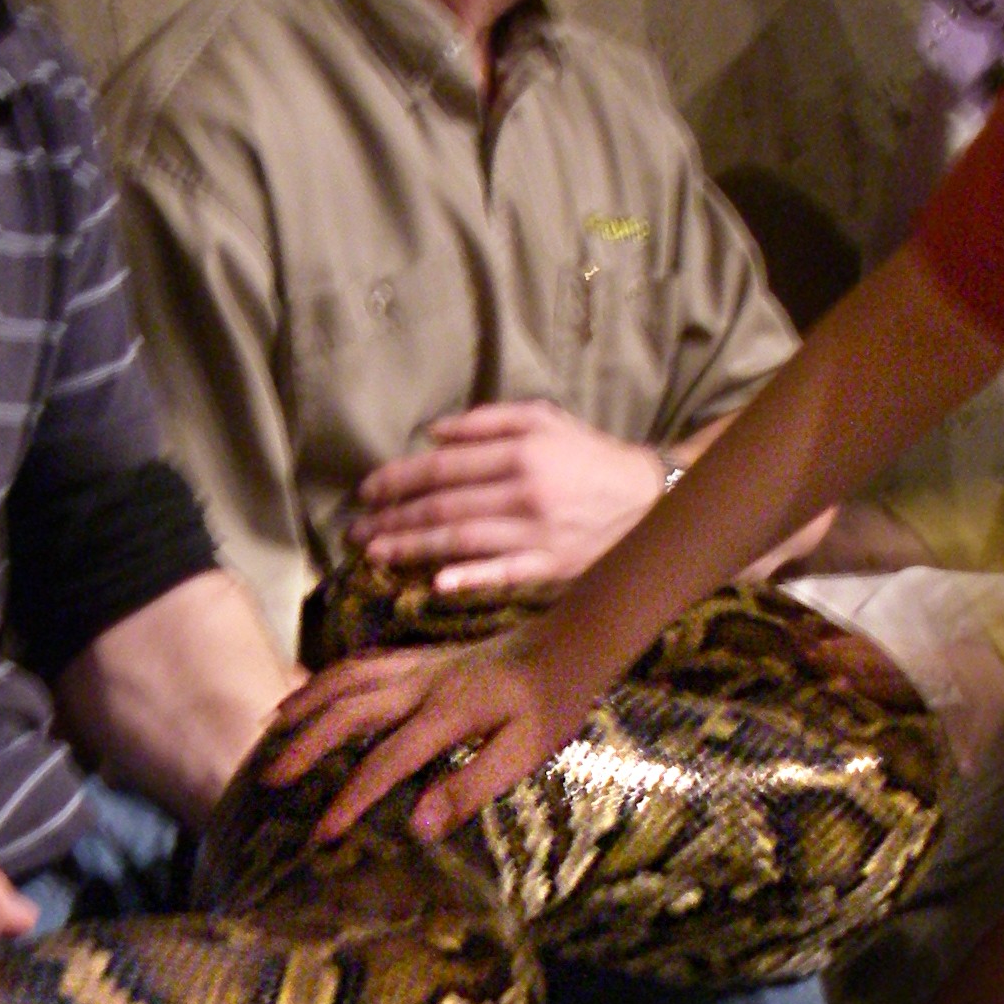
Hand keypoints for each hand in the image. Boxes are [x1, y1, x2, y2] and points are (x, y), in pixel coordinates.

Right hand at [265, 623, 585, 845]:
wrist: (569, 644)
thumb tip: (419, 823)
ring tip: (271, 725)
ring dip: (306, 701)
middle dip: (304, 745)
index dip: (350, 799)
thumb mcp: (524, 753)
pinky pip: (364, 662)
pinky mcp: (423, 657)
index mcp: (446, 714)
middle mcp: (422, 684)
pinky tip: (315, 691)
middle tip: (269, 776)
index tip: (321, 833)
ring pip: (348, 678)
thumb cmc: (551, 704)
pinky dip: (330, 677)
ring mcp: (419, 665)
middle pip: (347, 711)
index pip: (385, 763)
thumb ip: (470, 785)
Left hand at [349, 403, 668, 591]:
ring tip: (375, 553)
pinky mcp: (550, 567)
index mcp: (520, 452)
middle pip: (443, 507)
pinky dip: (469, 578)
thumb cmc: (587, 457)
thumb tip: (433, 433)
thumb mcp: (544, 420)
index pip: (443, 467)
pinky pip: (502, 574)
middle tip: (356, 530)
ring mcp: (537, 533)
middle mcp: (525, 491)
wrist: (648, 500)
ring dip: (411, 548)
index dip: (399, 479)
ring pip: (461, 541)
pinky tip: (435, 583)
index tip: (367, 490)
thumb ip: (488, 421)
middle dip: (393, 519)